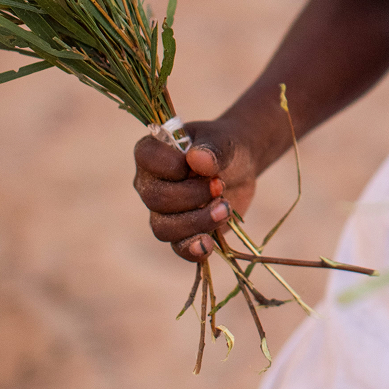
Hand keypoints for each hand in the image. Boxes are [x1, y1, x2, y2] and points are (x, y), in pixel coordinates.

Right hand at [133, 117, 259, 261]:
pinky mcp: (181, 232)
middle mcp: (150, 183)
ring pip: (163, 228)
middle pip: (156, 199)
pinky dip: (192, 249)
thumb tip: (198, 159)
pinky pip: (178, 247)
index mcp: (152, 153)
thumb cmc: (226, 146)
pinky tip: (208, 245)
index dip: (173, 165)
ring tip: (225, 209)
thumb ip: (213, 148)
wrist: (241, 166)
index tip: (199, 164)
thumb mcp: (225, 140)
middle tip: (219, 186)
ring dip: (197, 221)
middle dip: (192, 195)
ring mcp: (163, 211)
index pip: (146, 158)